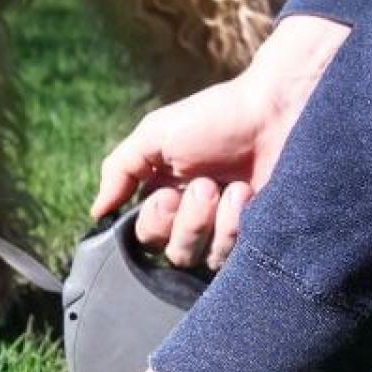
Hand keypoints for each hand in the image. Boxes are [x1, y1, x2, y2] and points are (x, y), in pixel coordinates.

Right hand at [92, 16, 350, 270]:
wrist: (274, 112)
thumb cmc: (215, 117)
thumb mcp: (155, 134)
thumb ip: (120, 170)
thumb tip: (97, 212)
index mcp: (163, 195)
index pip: (144, 238)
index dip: (154, 222)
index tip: (168, 192)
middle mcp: (191, 218)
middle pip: (173, 254)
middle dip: (188, 221)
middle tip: (205, 184)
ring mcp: (224, 229)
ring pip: (203, 259)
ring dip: (213, 220)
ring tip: (231, 186)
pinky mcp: (254, 236)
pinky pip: (233, 256)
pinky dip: (237, 222)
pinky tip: (249, 193)